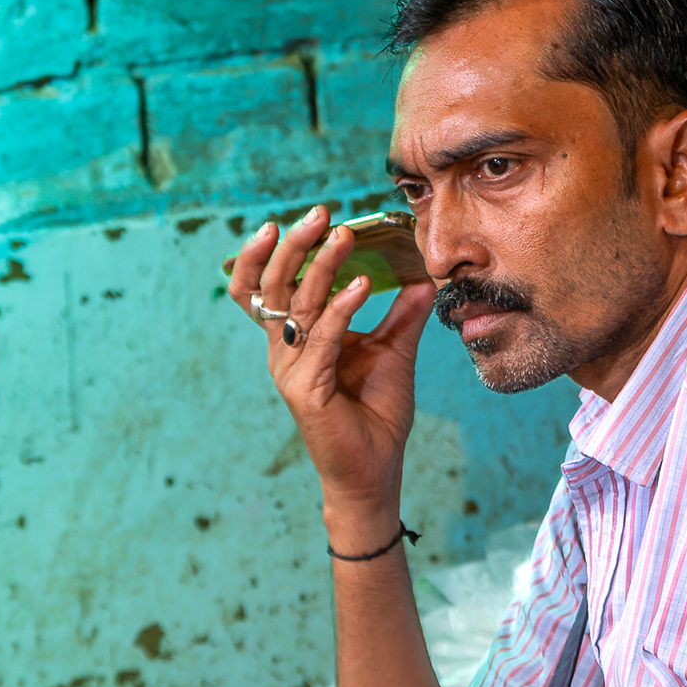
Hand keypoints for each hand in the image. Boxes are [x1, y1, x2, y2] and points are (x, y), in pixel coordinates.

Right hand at [226, 207, 434, 532]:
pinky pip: (321, 339)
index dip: (266, 254)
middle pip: (272, 287)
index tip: (290, 220)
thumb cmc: (376, 415)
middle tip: (320, 213)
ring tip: (342, 236)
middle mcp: (285, 351)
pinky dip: (339, 309)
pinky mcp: (305, 390)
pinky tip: (361, 286)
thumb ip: (402, 316)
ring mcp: (290, 370)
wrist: (374, 472)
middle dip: (292, 245)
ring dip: (320, 266)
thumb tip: (422, 278)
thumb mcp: (393, 354)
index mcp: (295, 339)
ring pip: (294, 306)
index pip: (265, 289)